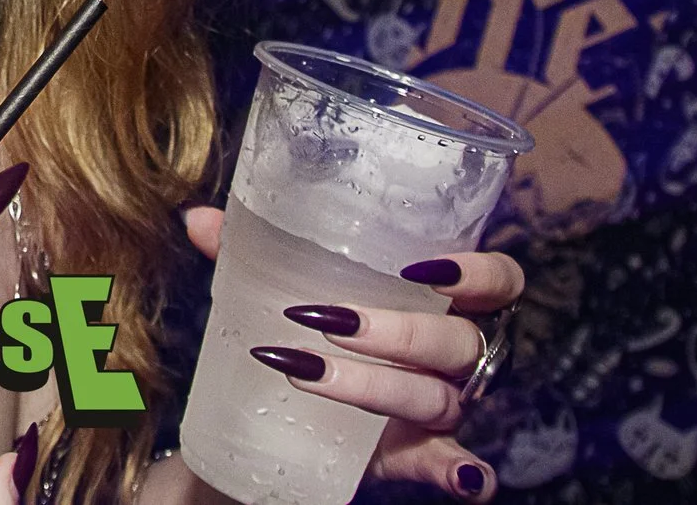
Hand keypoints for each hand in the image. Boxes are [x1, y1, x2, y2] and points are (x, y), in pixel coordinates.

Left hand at [186, 206, 520, 501]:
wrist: (293, 409)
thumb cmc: (311, 326)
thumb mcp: (286, 288)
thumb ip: (251, 253)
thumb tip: (199, 219)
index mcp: (437, 300)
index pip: (498, 281)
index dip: (478, 273)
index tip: (421, 269)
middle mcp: (451, 353)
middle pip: (456, 340)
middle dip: (395, 330)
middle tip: (327, 319)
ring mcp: (439, 406)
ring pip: (437, 395)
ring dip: (378, 385)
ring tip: (308, 371)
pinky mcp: (419, 454)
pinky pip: (454, 464)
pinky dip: (459, 470)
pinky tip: (458, 477)